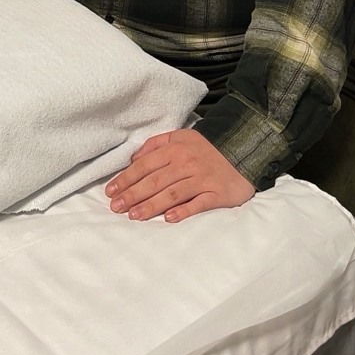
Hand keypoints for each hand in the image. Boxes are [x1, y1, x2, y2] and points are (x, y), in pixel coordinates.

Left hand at [104, 128, 254, 222]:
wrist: (244, 149)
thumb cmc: (206, 147)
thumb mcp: (180, 136)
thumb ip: (155, 144)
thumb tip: (133, 158)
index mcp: (175, 149)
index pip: (145, 165)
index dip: (126, 178)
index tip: (111, 191)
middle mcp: (186, 163)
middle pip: (155, 181)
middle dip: (133, 194)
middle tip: (116, 207)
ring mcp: (202, 179)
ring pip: (172, 193)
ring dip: (151, 205)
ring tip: (134, 216)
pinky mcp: (218, 193)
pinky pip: (199, 204)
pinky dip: (184, 211)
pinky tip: (169, 218)